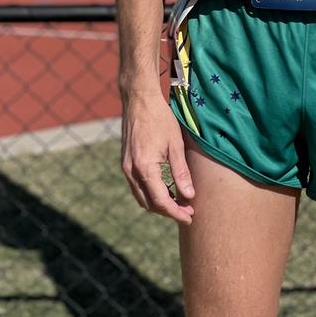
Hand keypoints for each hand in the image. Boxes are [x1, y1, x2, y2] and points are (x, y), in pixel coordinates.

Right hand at [121, 90, 195, 224]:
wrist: (139, 99)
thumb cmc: (160, 118)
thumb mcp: (175, 144)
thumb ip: (181, 172)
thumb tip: (189, 196)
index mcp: (145, 168)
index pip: (161, 201)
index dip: (176, 212)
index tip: (190, 217)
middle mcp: (131, 171)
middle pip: (149, 203)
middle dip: (168, 211)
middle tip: (187, 211)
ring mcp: (126, 167)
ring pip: (141, 196)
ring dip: (158, 203)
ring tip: (178, 202)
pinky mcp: (125, 162)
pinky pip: (137, 186)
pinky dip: (150, 192)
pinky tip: (165, 188)